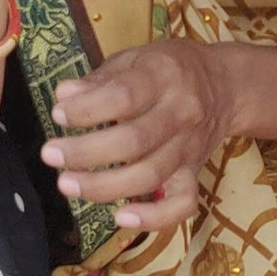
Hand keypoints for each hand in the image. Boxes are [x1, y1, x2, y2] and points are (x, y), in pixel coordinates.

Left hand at [42, 38, 233, 231]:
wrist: (226, 86)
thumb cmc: (171, 69)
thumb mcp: (137, 58)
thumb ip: (101, 78)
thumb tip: (64, 96)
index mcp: (165, 77)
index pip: (125, 96)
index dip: (88, 109)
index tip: (58, 114)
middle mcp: (182, 112)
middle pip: (135, 141)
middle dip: (87, 152)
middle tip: (50, 154)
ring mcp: (190, 147)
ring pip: (151, 175)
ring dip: (105, 186)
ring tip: (67, 184)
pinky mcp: (195, 173)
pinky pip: (182, 204)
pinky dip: (154, 217)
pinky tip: (121, 217)